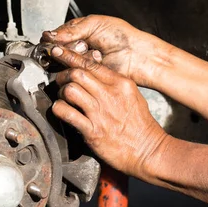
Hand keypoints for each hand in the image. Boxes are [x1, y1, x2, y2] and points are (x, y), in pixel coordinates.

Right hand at [42, 15, 168, 87]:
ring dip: (80, 55)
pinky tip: (97, 59)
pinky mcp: (86, 75)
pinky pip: (75, 71)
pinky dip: (84, 66)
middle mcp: (77, 47)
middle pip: (59, 49)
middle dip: (71, 47)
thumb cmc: (122, 36)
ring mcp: (81, 61)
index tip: (55, 40)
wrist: (137, 55)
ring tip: (96, 52)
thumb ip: (70, 30)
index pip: (56, 35)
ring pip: (66, 60)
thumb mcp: (95, 24)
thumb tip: (48, 35)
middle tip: (84, 44)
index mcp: (78, 31)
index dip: (55, 38)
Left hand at [51, 46, 169, 178]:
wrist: (148, 151)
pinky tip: (60, 111)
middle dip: (64, 75)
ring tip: (63, 98)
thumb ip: (113, 84)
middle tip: (60, 81)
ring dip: (61, 93)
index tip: (60, 55)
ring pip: (71, 90)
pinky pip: (67, 113)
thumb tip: (93, 75)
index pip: (91, 64)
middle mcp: (110, 95)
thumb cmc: (141, 126)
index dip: (71, 58)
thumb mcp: (133, 96)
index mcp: (121, 84)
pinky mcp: (93, 131)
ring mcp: (100, 113)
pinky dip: (59, 110)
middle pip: (77, 74)